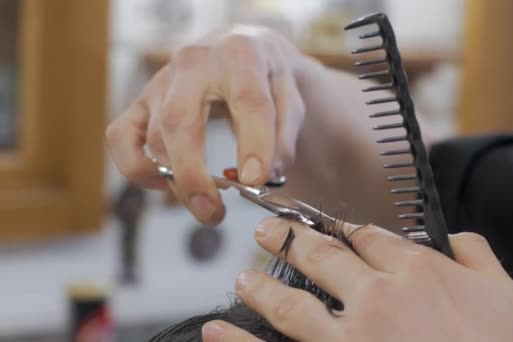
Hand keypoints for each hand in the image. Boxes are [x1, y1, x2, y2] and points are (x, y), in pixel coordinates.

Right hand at [106, 26, 307, 223]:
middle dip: (193, 175)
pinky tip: (167, 183)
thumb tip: (265, 177)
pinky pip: (121, 137)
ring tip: (206, 206)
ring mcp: (161, 82)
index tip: (256, 180)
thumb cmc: (266, 77)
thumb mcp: (291, 97)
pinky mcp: (141, 100)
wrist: (241, 48)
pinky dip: (137, 168)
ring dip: (175, 182)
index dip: (253, 144)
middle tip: (213, 213)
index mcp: (241, 56)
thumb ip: (284, 137)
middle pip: (178, 122)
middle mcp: (194, 63)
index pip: (247, 101)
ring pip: (152, 137)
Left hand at [202, 218, 512, 340]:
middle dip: (290, 240)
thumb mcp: (507, 295)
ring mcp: (352, 336)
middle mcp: (376, 296)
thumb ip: (477, 255)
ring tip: (242, 277)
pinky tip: (217, 332)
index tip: (329, 227)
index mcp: (415, 271)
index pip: (368, 237)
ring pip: (292, 303)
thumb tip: (457, 238)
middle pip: (321, 257)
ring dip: (262, 286)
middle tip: (266, 230)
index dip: (345, 229)